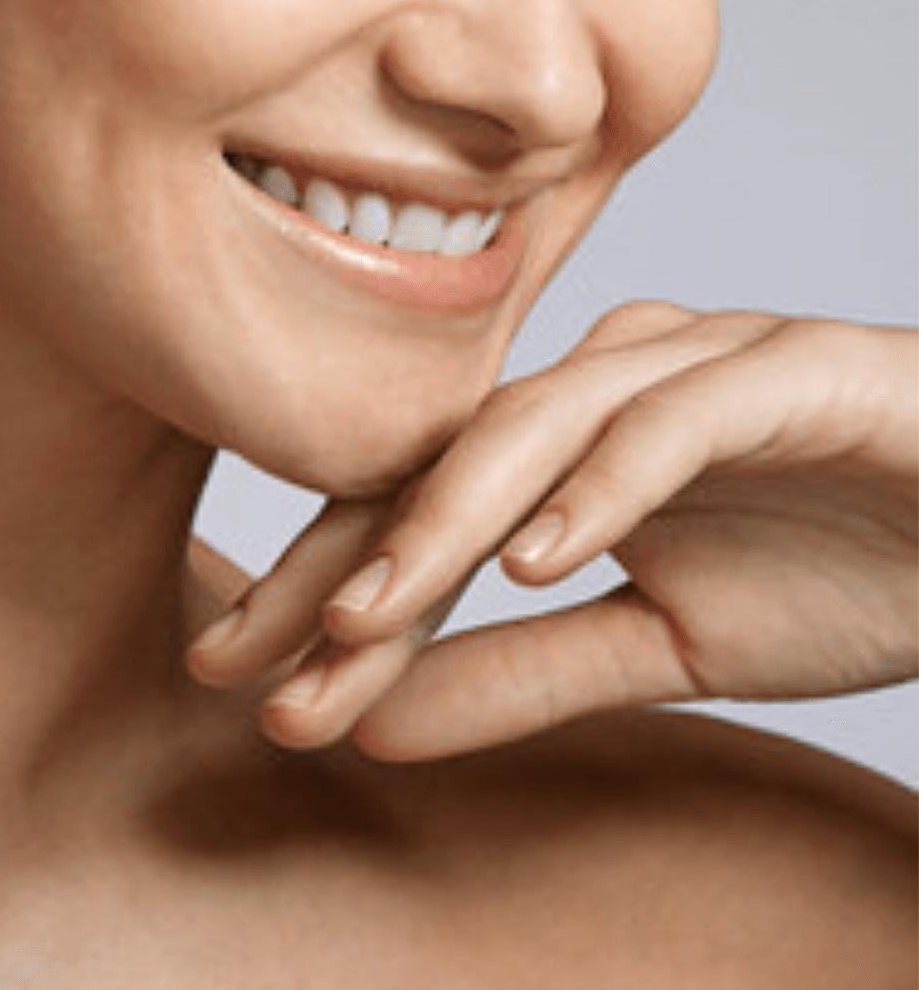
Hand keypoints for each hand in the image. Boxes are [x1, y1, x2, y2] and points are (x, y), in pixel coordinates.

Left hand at [185, 304, 918, 759]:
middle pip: (433, 460)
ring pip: (530, 426)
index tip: (229, 678)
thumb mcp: (665, 649)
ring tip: (363, 618)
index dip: (312, 590)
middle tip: (241, 654)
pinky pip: (671, 420)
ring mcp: (694, 361)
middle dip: (333, 564)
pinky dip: (598, 489)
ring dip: (439, 526)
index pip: (405, 507)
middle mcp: (607, 378)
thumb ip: (523, 673)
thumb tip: (370, 726)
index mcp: (564, 437)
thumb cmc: (857, 567)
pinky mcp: (792, 368)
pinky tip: (535, 560)